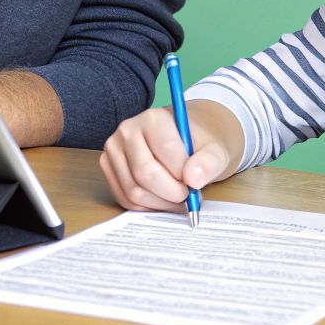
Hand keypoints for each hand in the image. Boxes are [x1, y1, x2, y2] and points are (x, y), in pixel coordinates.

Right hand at [99, 106, 232, 212]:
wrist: (186, 139)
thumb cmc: (199, 143)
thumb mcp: (215, 150)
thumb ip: (209, 162)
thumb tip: (193, 180)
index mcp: (152, 118)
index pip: (166, 153)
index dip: (185, 175)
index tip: (197, 181)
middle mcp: (127, 131)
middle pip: (145, 174)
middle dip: (171, 193)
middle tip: (188, 195)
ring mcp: (113, 150)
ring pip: (133, 191)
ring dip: (160, 203)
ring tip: (178, 197)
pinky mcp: (109, 168)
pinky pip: (125, 199)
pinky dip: (147, 206)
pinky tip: (163, 198)